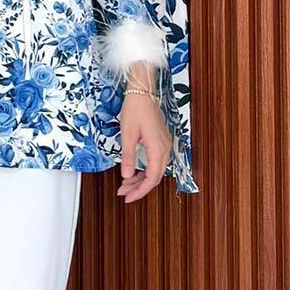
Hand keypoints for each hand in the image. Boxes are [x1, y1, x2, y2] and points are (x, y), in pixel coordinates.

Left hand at [116, 64, 169, 202]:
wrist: (142, 92)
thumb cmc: (135, 109)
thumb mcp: (127, 134)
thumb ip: (128, 157)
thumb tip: (127, 176)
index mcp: (158, 148)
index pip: (152, 178)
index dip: (140, 191)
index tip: (128, 197)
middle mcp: (165, 148)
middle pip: (155, 177)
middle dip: (139, 188)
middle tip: (124, 194)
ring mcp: (164, 145)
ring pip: (155, 170)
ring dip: (141, 179)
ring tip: (125, 185)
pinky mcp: (160, 141)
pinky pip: (155, 161)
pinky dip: (145, 170)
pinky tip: (134, 173)